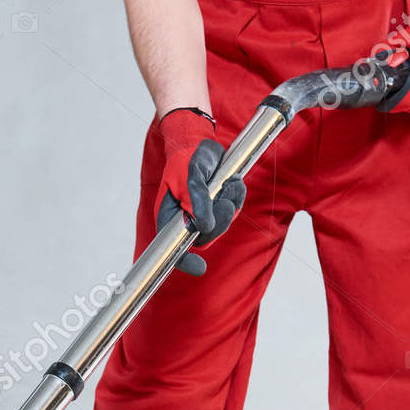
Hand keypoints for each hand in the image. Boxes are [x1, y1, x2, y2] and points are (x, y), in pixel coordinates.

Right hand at [155, 108, 245, 275]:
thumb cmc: (187, 159)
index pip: (174, 247)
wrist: (199, 142)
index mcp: (171, 217)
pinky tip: (233, 182)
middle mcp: (187, 219)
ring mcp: (204, 213)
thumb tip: (204, 227)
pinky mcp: (219, 205)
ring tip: (229, 183)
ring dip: (231, 204)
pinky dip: (238, 197)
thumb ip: (196, 202)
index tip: (199, 268)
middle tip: (224, 200)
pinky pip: (234, 211)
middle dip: (220, 221)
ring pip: (222, 224)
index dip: (185, 261)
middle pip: (206, 237)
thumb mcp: (190, 178)